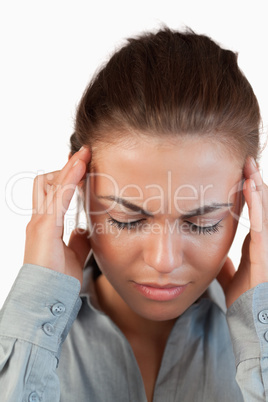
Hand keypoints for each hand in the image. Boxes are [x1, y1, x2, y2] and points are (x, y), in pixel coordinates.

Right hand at [23, 147, 90, 286]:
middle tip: (84, 155)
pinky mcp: (45, 227)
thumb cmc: (59, 279)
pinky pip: (58, 196)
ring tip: (85, 155)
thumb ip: (77, 239)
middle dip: (65, 167)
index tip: (83, 163)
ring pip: (50, 184)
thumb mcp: (73, 253)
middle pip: (47, 182)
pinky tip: (81, 168)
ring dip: (68, 168)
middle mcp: (39, 219)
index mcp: (46, 225)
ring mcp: (39, 222)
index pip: (53, 192)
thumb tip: (83, 228)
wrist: (48, 298)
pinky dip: (69, 180)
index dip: (66, 176)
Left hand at [217, 157, 267, 307]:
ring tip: (249, 167)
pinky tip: (250, 188)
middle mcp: (266, 244)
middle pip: (263, 207)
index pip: (256, 214)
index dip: (250, 195)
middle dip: (256, 184)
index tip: (240, 175)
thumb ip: (225, 266)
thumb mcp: (231, 278)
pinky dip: (257, 206)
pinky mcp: (266, 257)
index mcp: (257, 247)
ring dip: (258, 188)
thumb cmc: (243, 304)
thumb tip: (216, 260)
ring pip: (265, 212)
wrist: (251, 325)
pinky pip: (262, 226)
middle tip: (246, 161)